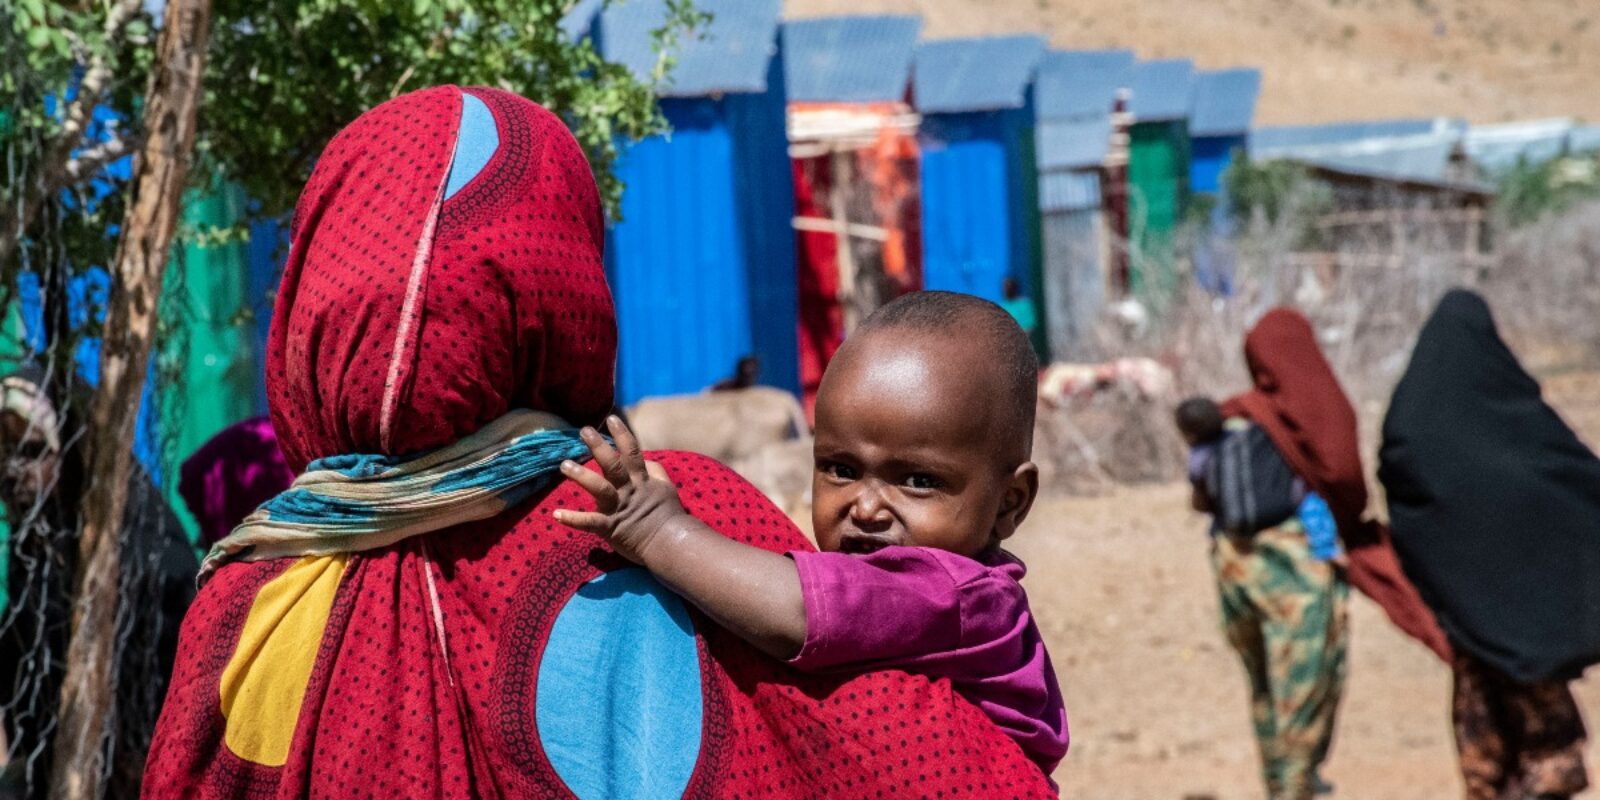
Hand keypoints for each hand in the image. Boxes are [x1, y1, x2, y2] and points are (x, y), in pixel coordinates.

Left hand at [555, 415, 690, 564]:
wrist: (671, 544)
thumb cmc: (669, 517)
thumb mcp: (666, 489)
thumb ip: (656, 472)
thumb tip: (647, 460)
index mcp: (642, 481)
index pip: (632, 452)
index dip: (622, 434)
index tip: (611, 419)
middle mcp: (629, 490)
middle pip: (613, 464)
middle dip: (598, 446)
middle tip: (584, 431)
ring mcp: (619, 508)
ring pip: (600, 488)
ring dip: (582, 476)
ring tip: (565, 465)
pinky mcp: (611, 528)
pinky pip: (590, 523)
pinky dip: (574, 519)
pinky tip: (557, 514)